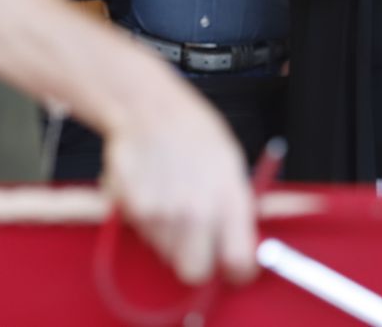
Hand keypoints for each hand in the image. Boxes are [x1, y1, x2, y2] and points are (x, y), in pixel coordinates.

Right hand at [100, 73, 258, 286]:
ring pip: (166, 254)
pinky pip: (143, 235)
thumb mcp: (231, 163)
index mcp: (228, 198)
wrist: (149, 109)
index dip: (238, 271)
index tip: (235, 269)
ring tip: (174, 200)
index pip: (238, 260)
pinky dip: (148, 222)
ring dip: (171, 238)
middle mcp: (195, 211)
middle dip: (198, 263)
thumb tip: (248, 245)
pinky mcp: (133, 211)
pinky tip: (155, 193)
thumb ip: (238, 208)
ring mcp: (162, 214)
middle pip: (195, 273)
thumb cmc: (193, 131)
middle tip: (198, 243)